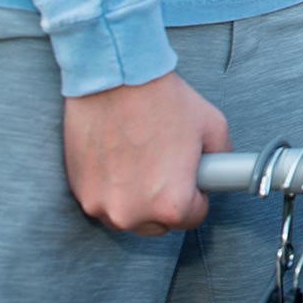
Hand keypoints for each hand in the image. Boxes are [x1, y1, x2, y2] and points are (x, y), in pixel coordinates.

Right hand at [62, 72, 228, 234]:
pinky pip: (103, 201)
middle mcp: (133, 214)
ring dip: (137, 199)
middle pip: (159, 224)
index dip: (196, 195)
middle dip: (166, 201)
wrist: (115, 78)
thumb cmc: (164, 100)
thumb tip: (221, 173)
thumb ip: (222, 160)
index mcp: (171, 204)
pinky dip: (112, 188)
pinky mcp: (80, 191)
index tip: (191, 177)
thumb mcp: (212, 126)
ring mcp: (101, 205)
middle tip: (165, 165)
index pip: (192, 218)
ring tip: (141, 159)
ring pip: (129, 216)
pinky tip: (118, 158)